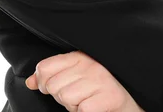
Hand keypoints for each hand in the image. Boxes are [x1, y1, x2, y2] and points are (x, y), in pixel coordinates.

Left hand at [25, 51, 142, 111]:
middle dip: (62, 97)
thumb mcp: (77, 77)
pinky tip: (95, 107)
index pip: (45, 68)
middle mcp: (92, 65)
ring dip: (75, 106)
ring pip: (66, 98)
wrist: (132, 102)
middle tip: (81, 95)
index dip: (43, 83)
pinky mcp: (109, 98)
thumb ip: (54, 75)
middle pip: (53, 86)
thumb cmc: (101, 90)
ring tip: (89, 100)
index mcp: (83, 56)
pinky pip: (82, 110)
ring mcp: (102, 80)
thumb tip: (30, 81)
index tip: (54, 87)